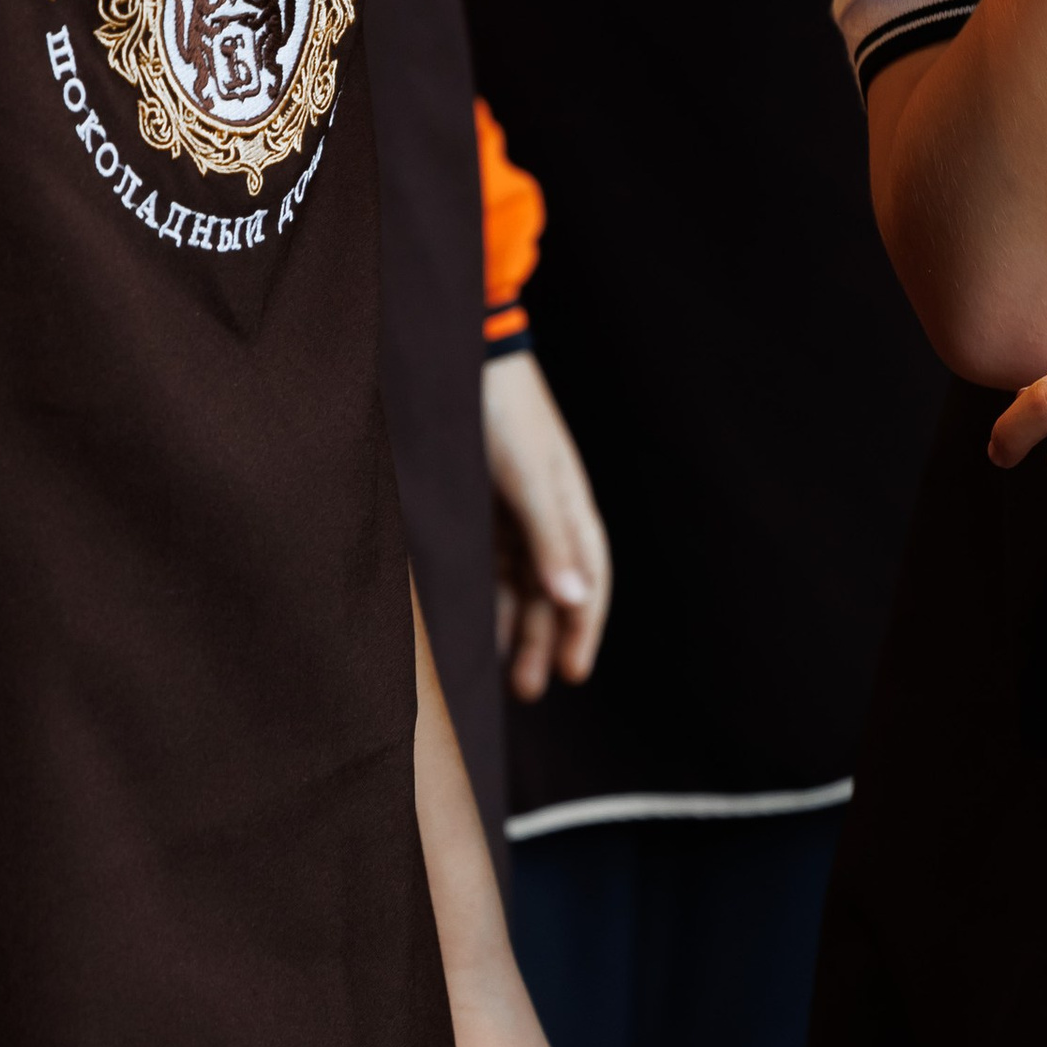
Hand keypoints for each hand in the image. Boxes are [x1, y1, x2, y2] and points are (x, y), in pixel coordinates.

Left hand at [483, 350, 612, 702]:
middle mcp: (544, 513)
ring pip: (517, 583)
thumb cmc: (501, 412)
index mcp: (570, 505)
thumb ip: (549, 538)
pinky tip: (470, 623)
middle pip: (551, 589)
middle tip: (529, 690)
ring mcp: (509, 510)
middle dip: (544, 640)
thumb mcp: (528, 478)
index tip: (573, 674)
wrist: (457, 356)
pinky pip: (485, 565)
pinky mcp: (475, 505)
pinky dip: (483, 598)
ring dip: (513, 626)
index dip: (583, 627)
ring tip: (500, 671)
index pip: (589, 577)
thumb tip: (574, 598)